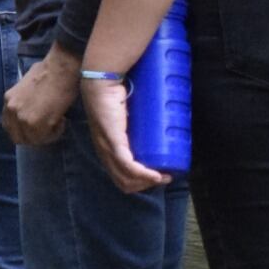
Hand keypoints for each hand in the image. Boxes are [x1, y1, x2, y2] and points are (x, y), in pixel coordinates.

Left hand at [1, 47, 77, 146]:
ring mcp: (22, 118)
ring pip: (32, 140)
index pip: (9, 125)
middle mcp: (11, 110)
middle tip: (46, 129)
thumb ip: (23, 99)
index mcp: (8, 100)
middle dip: (33, 137)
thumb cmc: (49, 70)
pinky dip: (55, 133)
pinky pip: (46, 138)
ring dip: (46, 135)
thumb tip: (31, 106)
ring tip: (57, 122)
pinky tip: (61, 120)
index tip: (35, 126)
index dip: (23, 130)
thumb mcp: (26, 84)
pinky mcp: (36, 124)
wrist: (60, 68)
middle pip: (17, 137)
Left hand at [79, 73, 168, 192]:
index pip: (120, 177)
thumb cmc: (114, 97)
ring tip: (165, 175)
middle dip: (147, 185)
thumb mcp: (127, 117)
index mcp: (105, 150)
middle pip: (125, 182)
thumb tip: (159, 121)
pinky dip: (143, 174)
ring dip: (148, 181)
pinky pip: (128, 165)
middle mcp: (103, 153)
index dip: (140, 182)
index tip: (160, 175)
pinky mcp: (113, 141)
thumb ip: (137, 122)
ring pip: (127, 178)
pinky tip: (155, 176)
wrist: (102, 83)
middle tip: (166, 175)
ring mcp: (107, 149)